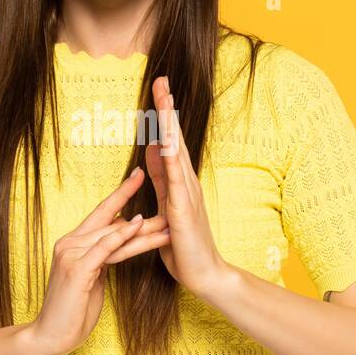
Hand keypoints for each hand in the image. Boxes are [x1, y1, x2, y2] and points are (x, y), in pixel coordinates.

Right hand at [27, 166, 170, 354]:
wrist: (51, 336)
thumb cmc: (73, 310)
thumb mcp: (93, 278)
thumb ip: (102, 258)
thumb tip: (119, 241)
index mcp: (73, 243)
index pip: (102, 213)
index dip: (121, 194)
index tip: (140, 176)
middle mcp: (70, 243)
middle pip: (111, 220)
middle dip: (140, 209)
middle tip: (165, 193)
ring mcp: (71, 254)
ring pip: (113, 233)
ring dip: (143, 227)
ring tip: (167, 221)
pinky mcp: (77, 269)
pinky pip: (104, 247)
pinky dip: (122, 235)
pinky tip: (138, 225)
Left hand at [145, 74, 232, 302]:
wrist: (204, 274)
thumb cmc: (184, 244)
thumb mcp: (165, 204)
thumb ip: (159, 178)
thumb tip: (151, 148)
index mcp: (180, 181)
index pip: (170, 141)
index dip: (164, 115)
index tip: (158, 89)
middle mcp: (186, 182)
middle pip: (175, 138)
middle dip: (167, 110)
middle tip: (161, 81)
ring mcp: (187, 194)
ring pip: (177, 152)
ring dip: (170, 126)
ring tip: (164, 101)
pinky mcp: (183, 210)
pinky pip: (175, 180)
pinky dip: (171, 159)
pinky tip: (165, 142)